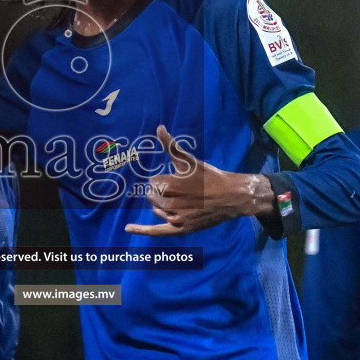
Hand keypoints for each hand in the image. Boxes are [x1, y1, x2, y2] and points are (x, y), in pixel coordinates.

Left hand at [123, 126, 264, 235]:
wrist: (231, 197)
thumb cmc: (210, 177)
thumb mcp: (189, 161)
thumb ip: (171, 146)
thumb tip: (158, 128)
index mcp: (172, 184)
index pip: (153, 182)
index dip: (164, 179)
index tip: (178, 179)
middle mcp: (172, 202)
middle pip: (152, 196)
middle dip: (162, 191)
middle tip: (180, 190)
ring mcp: (177, 218)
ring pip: (156, 210)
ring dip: (162, 204)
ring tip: (180, 200)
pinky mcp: (182, 229)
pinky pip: (157, 231)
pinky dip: (142, 230)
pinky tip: (128, 228)